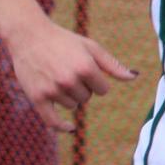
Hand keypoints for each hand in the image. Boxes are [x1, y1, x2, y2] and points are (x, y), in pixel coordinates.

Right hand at [7, 18, 136, 131]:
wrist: (29, 36)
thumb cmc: (65, 41)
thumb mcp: (91, 48)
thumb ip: (113, 65)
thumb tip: (134, 77)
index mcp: (85, 68)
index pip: (103, 89)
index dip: (97, 81)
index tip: (86, 69)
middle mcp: (69, 81)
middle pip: (87, 97)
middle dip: (82, 86)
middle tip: (67, 68)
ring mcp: (52, 90)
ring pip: (73, 105)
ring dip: (69, 96)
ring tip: (57, 76)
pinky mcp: (37, 98)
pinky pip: (52, 121)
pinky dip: (61, 127)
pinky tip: (70, 128)